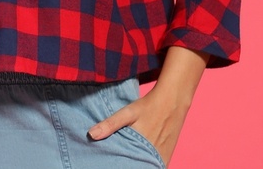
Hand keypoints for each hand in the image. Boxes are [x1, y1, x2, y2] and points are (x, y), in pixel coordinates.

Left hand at [87, 47, 208, 166]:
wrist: (173, 101)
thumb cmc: (148, 106)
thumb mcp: (128, 113)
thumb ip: (110, 124)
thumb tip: (91, 135)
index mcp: (141, 150)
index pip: (125, 165)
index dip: (117, 164)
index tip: (107, 163)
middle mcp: (152, 157)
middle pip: (135, 166)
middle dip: (125, 164)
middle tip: (114, 160)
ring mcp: (161, 158)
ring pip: (145, 166)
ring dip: (136, 164)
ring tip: (124, 159)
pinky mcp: (166, 156)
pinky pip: (154, 165)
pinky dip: (146, 163)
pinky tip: (138, 157)